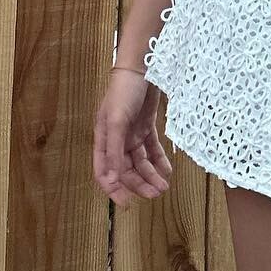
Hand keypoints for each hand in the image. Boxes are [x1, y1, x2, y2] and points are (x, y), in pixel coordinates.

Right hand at [94, 68, 172, 207]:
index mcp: (104, 139)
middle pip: (126, 169)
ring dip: (151, 174)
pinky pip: (152, 148)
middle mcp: (116, 139)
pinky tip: (167, 170)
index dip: (114, 189)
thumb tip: (111, 180)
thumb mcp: (116, 122)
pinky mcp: (145, 125)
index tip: (128, 204)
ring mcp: (132, 132)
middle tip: (156, 194)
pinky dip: (159, 160)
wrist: (142, 66)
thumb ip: (114, 151)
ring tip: (164, 186)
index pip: (105, 172)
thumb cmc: (124, 91)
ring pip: (140, 161)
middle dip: (140, 183)